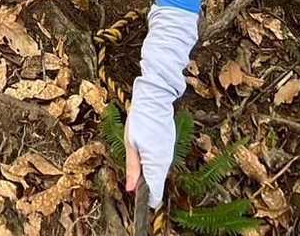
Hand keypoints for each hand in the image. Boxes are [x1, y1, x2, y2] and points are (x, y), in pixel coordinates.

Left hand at [126, 84, 174, 208]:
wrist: (155, 99)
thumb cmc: (140, 120)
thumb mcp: (130, 144)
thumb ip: (132, 168)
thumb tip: (131, 190)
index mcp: (156, 164)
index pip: (156, 194)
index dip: (146, 200)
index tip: (137, 199)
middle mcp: (165, 161)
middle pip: (157, 183)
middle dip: (146, 185)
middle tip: (132, 175)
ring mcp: (168, 153)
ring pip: (159, 171)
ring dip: (149, 171)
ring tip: (136, 157)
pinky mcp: (168, 145)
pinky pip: (161, 160)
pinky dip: (153, 161)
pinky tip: (144, 149)